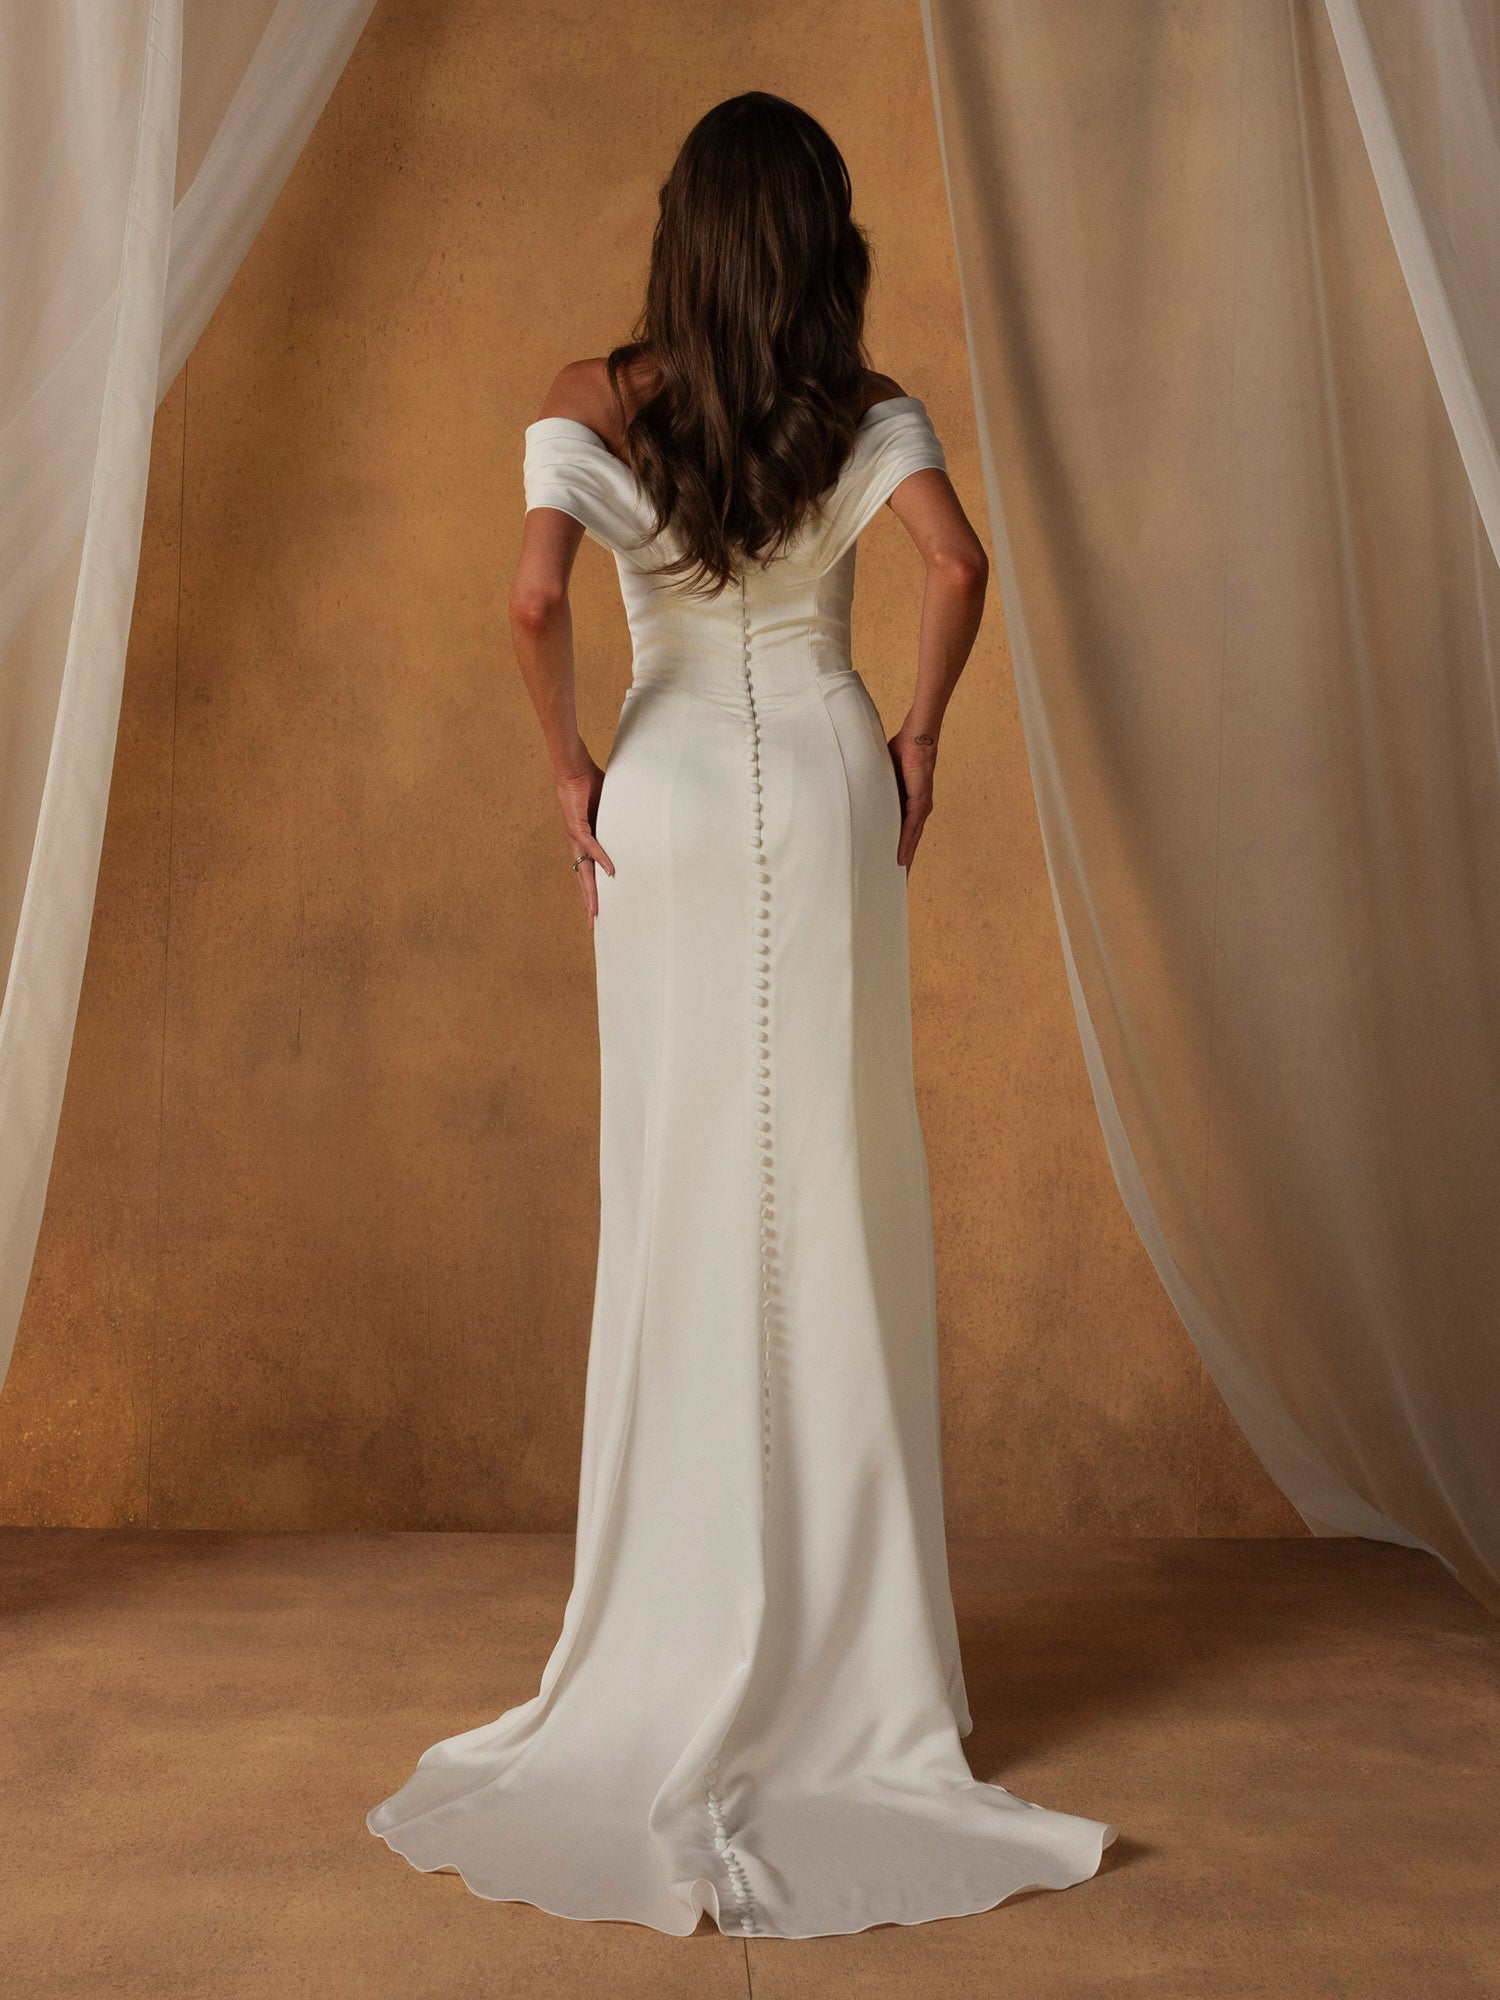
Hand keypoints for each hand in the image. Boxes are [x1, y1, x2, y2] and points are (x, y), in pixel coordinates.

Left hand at [553, 755, 614, 927]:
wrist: (573, 768)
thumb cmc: (589, 784)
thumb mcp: (609, 808)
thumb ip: (618, 820)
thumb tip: (637, 822)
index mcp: (584, 842)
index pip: (588, 873)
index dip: (592, 892)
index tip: (597, 911)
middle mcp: (577, 844)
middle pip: (584, 879)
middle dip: (589, 901)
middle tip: (594, 923)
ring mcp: (575, 837)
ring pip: (583, 871)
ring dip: (590, 891)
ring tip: (595, 911)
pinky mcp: (577, 826)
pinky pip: (592, 847)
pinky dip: (602, 860)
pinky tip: (610, 873)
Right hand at [888, 725, 937, 870]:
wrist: (916, 738)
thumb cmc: (901, 752)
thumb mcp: (883, 776)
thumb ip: (876, 788)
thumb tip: (856, 793)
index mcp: (909, 805)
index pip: (904, 834)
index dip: (899, 851)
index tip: (893, 870)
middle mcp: (918, 810)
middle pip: (911, 843)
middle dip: (905, 864)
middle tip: (898, 884)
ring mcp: (920, 807)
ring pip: (913, 840)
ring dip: (907, 859)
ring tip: (900, 878)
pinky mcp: (919, 802)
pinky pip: (911, 828)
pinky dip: (906, 844)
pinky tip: (901, 858)